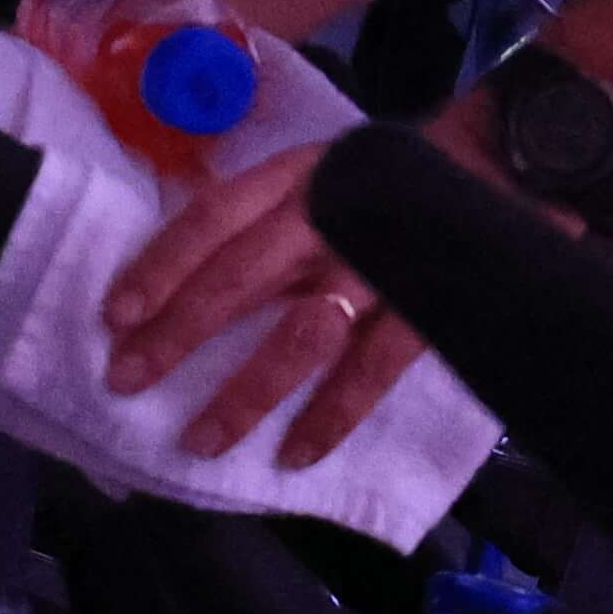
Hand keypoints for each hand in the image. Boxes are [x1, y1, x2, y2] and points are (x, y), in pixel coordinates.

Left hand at [100, 123, 469, 464]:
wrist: (497, 159)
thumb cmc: (382, 181)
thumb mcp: (316, 173)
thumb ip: (262, 215)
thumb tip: (175, 275)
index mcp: (298, 175)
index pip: (214, 217)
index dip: (161, 265)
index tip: (115, 316)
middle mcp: (332, 211)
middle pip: (243, 274)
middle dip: (180, 332)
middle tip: (127, 380)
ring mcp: (382, 259)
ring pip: (302, 331)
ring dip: (247, 390)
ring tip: (201, 440)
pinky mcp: (427, 302)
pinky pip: (373, 368)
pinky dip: (333, 414)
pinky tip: (295, 454)